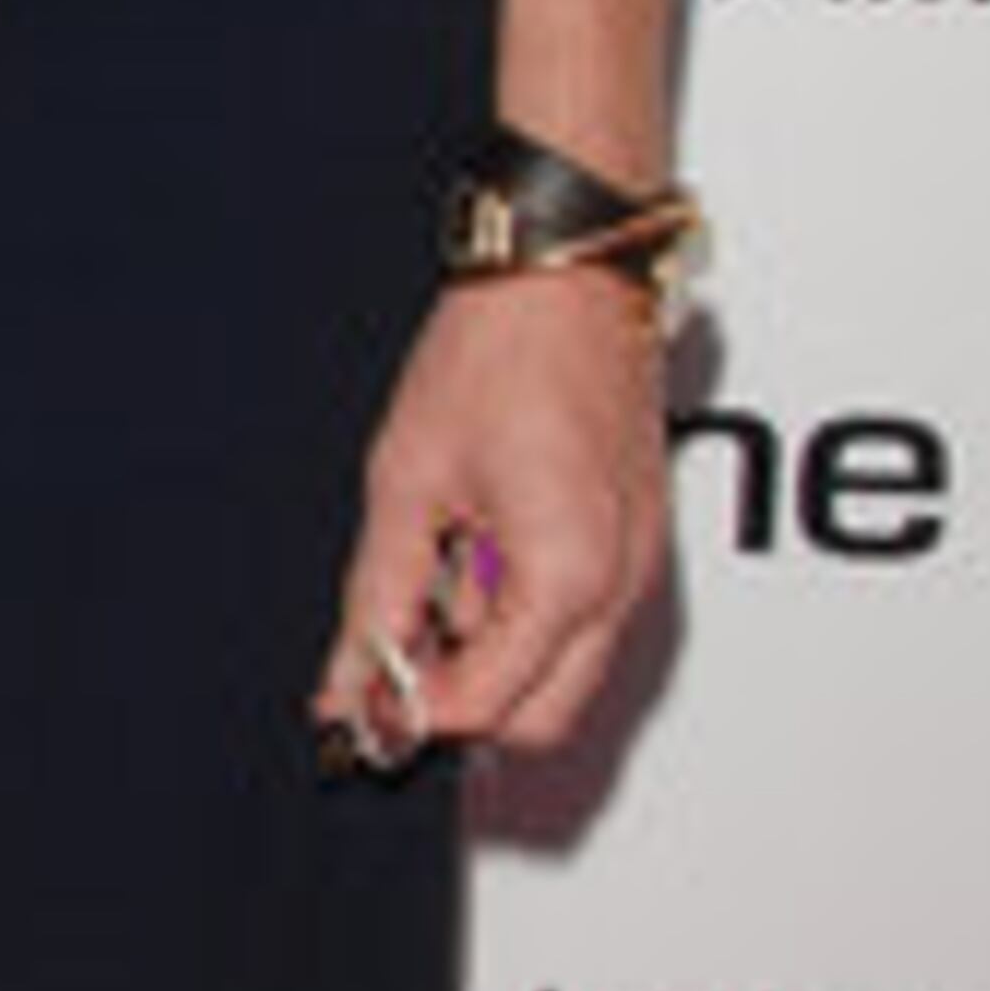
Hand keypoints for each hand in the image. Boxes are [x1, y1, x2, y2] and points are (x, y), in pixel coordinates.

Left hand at [312, 268, 670, 769]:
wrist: (564, 271)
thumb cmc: (495, 351)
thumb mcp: (407, 479)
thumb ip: (378, 599)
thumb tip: (350, 686)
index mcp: (566, 578)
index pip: (489, 709)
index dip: (415, 711)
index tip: (364, 697)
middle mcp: (621, 587)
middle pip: (541, 719)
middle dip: (464, 698)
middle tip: (397, 640)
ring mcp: (638, 565)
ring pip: (565, 673)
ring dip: (494, 650)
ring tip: (440, 555)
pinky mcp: (638, 540)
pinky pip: (584, 617)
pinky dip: (525, 607)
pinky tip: (479, 538)